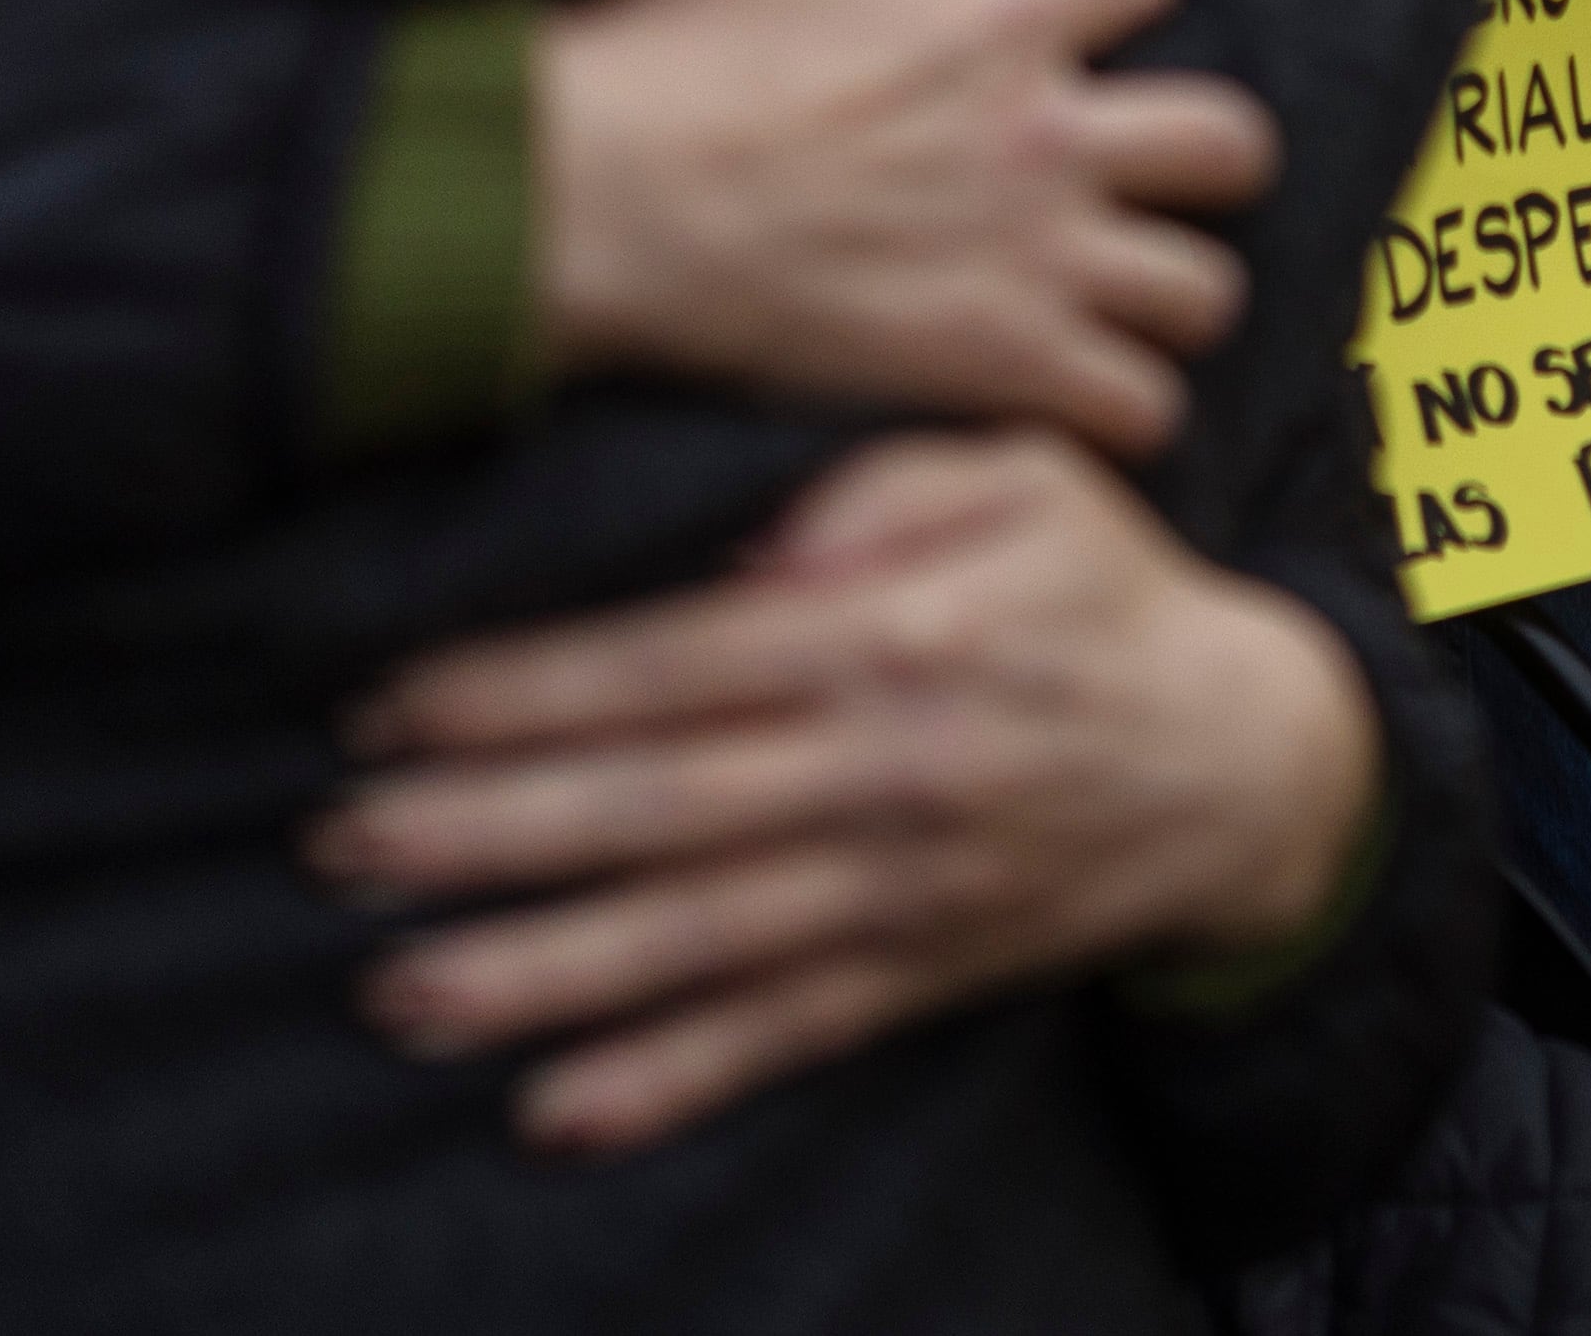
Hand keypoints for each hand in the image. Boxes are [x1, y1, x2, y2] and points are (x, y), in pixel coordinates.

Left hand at [318, 432, 1378, 1153]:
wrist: (1249, 759)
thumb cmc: (1108, 592)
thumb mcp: (1030, 477)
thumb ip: (888, 485)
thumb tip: (755, 547)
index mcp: (896, 636)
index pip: (675, 666)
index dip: (526, 689)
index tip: (392, 704)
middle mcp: (886, 773)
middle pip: (656, 808)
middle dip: (488, 830)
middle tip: (341, 843)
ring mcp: (902, 889)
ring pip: (697, 940)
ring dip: (542, 971)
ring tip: (404, 989)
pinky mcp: (922, 974)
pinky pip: (782, 1038)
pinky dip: (673, 1081)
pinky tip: (559, 1112)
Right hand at [538, 0, 1277, 458]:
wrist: (601, 199)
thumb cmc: (672, 63)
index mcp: (1004, 14)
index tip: (1085, 28)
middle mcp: (1049, 133)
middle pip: (1232, 145)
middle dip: (1206, 168)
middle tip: (1150, 189)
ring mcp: (1038, 255)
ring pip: (1206, 292)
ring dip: (1169, 303)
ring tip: (1121, 313)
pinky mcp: (1004, 363)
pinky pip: (1143, 407)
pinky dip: (1119, 412)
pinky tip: (1074, 404)